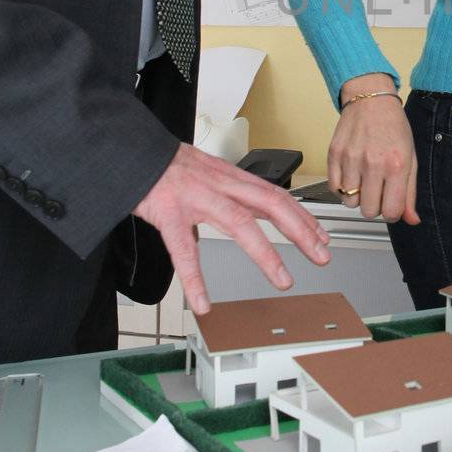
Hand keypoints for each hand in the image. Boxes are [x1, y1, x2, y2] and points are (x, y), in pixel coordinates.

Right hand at [134, 143, 330, 315]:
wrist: (129, 149)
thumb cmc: (164, 165)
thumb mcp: (206, 171)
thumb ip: (230, 191)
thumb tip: (253, 209)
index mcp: (229, 177)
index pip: (276, 195)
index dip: (303, 216)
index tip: (321, 236)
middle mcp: (219, 184)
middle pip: (271, 205)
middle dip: (302, 231)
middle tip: (322, 256)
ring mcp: (195, 197)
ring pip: (240, 224)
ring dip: (266, 254)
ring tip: (283, 280)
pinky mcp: (168, 212)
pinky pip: (183, 250)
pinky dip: (194, 279)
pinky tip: (202, 301)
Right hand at [329, 77, 418, 224]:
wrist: (370, 100)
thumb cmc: (393, 126)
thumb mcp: (410, 157)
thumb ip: (410, 192)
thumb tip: (412, 219)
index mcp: (396, 165)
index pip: (391, 211)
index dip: (392, 214)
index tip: (391, 206)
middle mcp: (373, 163)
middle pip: (368, 211)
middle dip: (374, 206)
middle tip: (377, 191)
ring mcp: (351, 159)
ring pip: (349, 202)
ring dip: (357, 196)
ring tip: (364, 180)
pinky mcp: (334, 155)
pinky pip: (334, 188)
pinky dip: (342, 187)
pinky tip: (352, 174)